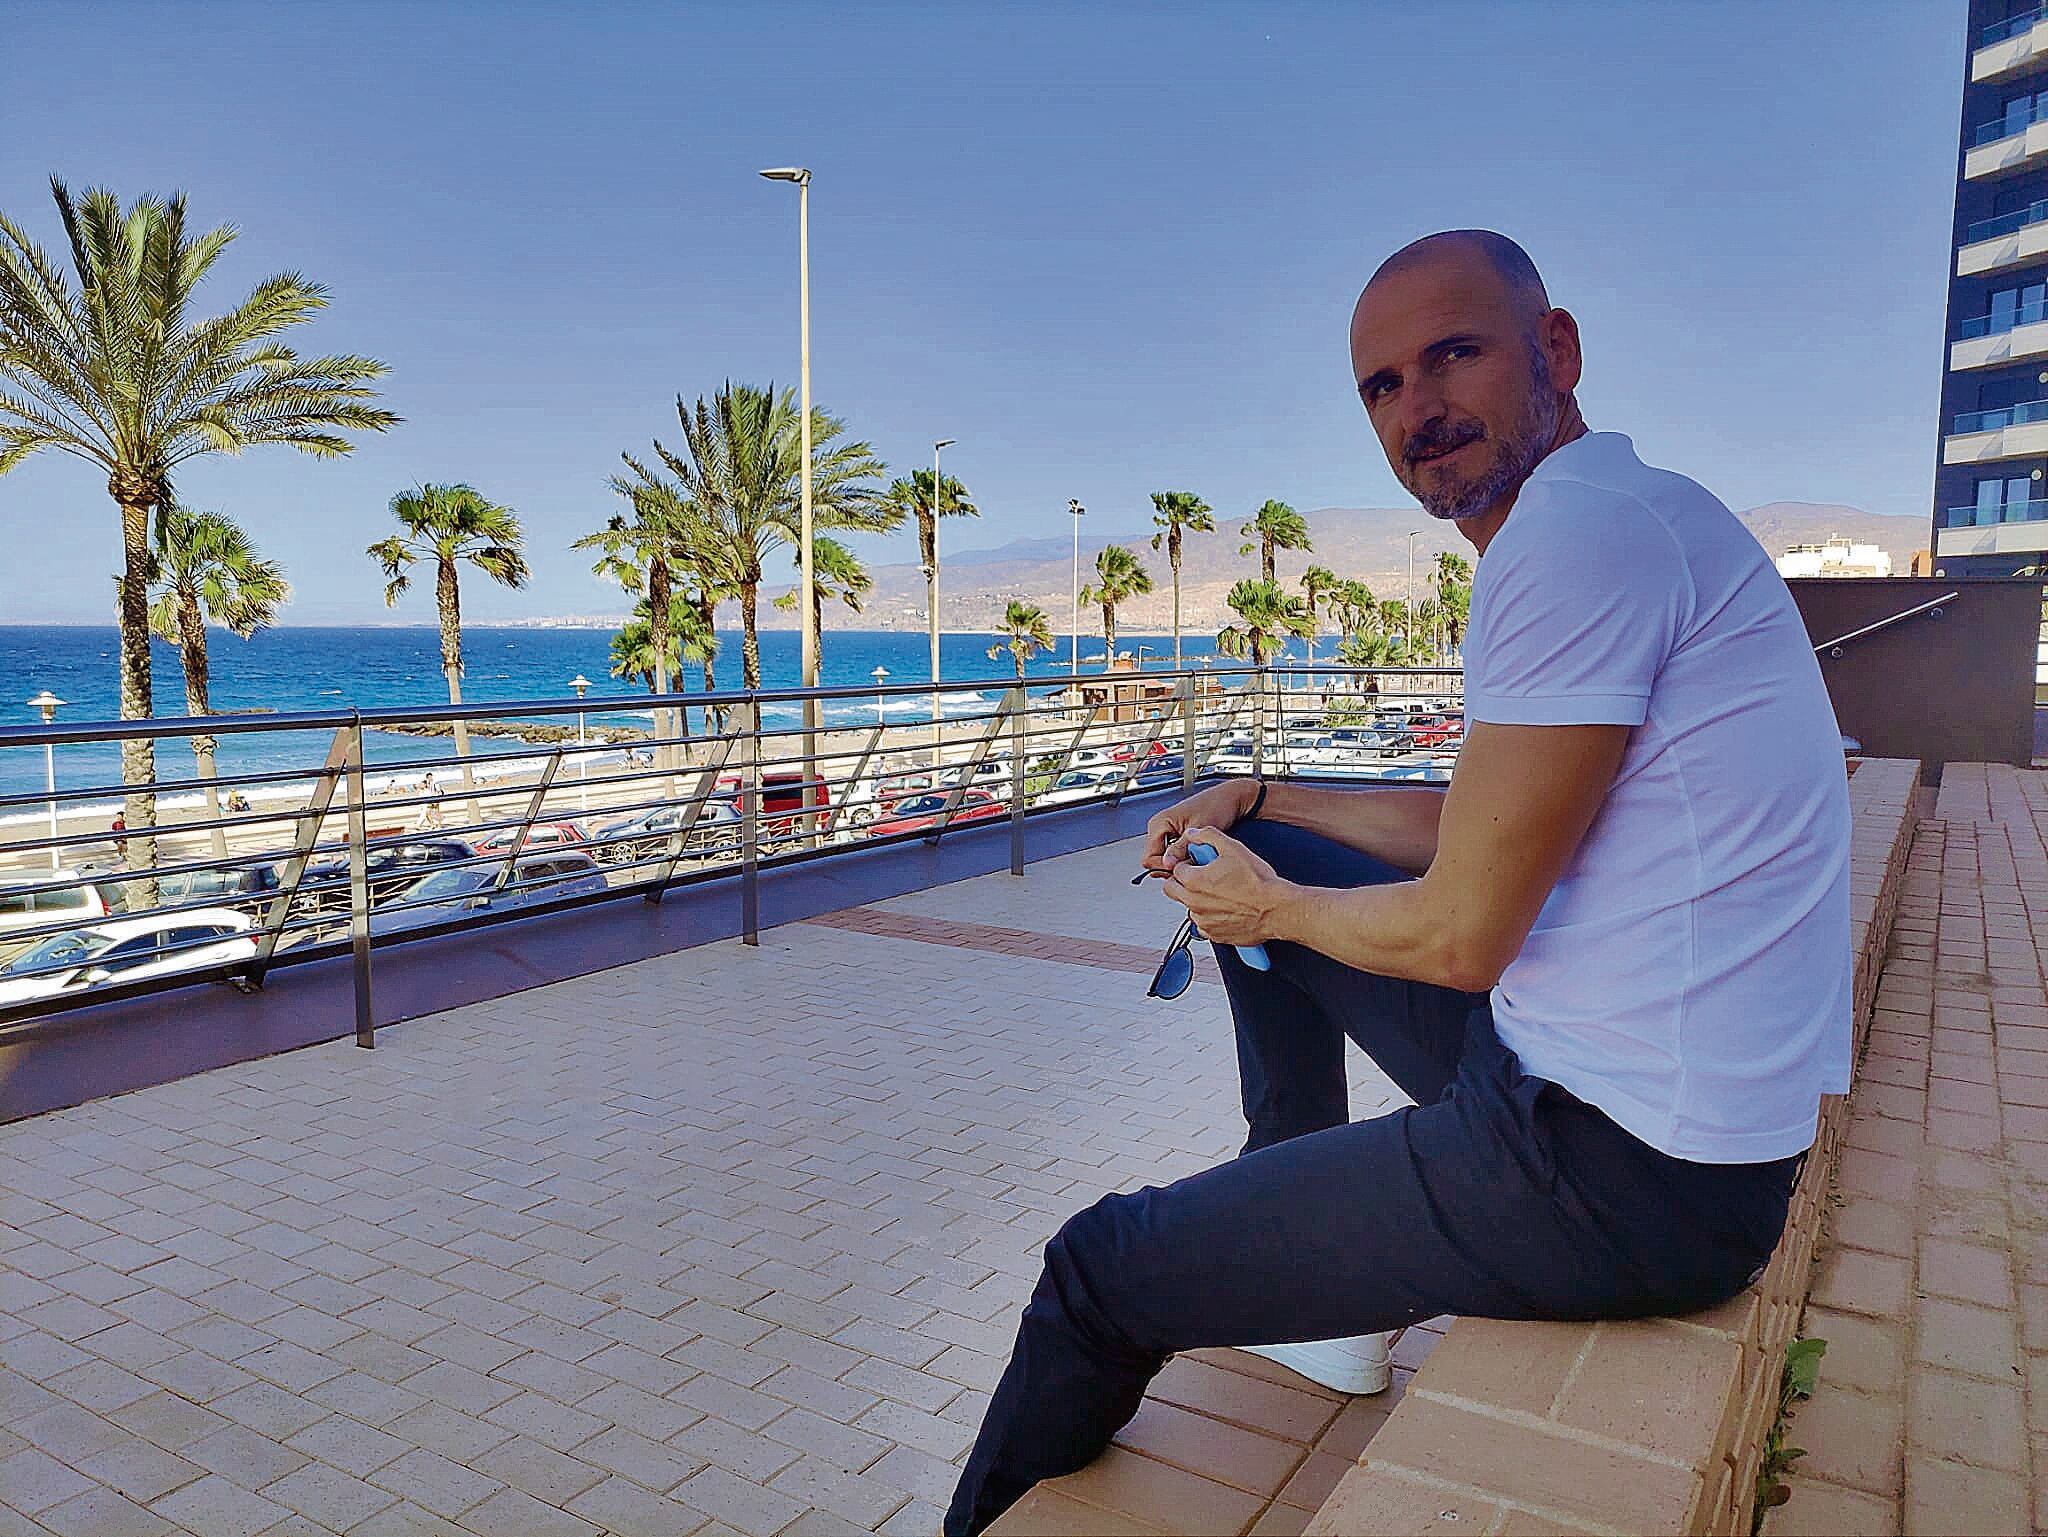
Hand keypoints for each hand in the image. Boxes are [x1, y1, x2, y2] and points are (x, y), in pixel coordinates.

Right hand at [1141, 780, 1259, 877]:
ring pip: (1168, 859)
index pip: (1149, 858)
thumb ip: (1181, 848)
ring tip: (1199, 858)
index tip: (1182, 869)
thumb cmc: (1216, 805)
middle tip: (1193, 865)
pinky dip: (1186, 859)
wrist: (1231, 798)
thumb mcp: (1198, 829)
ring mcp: (1169, 832)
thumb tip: (1167, 864)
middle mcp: (1161, 827)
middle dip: (1174, 866)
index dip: (1165, 868)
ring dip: (1182, 863)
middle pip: (1157, 860)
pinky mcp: (1178, 836)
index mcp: (1159, 823)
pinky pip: (1176, 854)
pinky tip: (1199, 856)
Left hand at [1160, 825, 1290, 947]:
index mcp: (1193, 880)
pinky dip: (1209, 918)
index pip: (1175, 869)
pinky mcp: (1214, 935)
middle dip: (1181, 881)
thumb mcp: (1232, 848)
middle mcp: (1193, 902)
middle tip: (1199, 876)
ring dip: (1196, 900)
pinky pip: (1203, 926)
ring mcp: (1203, 921)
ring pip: (1188, 908)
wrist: (1276, 909)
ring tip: (1218, 893)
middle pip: (1172, 890)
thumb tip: (1193, 834)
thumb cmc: (1258, 882)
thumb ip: (1207, 836)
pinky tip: (1225, 909)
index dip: (1187, 863)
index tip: (1198, 863)